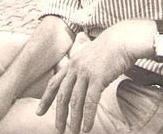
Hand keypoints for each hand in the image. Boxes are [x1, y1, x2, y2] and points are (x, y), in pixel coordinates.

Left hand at [36, 20, 154, 133]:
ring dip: (74, 120)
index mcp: (72, 62)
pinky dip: (87, 117)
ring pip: (75, 101)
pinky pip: (90, 102)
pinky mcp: (97, 78)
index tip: (39, 112)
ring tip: (73, 133)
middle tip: (58, 130)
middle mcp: (75, 67)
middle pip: (62, 95)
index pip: (54, 83)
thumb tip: (82, 79)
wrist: (123, 39)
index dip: (45, 99)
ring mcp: (85, 72)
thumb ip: (83, 66)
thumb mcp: (91, 55)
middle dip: (59, 114)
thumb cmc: (111, 48)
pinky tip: (86, 128)